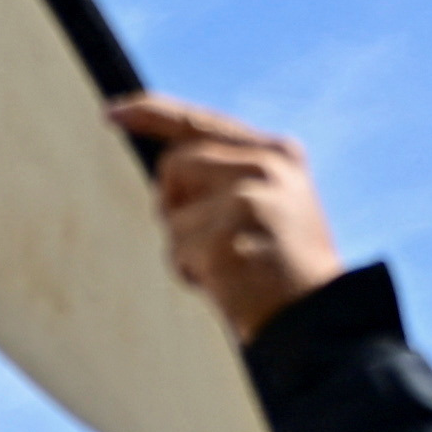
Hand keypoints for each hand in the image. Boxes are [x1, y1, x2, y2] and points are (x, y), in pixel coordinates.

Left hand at [107, 93, 342, 342]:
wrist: (319, 317)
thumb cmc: (286, 269)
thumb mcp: (271, 204)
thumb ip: (229, 177)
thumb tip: (170, 170)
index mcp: (277, 153)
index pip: (201, 122)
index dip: (151, 114)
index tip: (112, 113)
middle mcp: (264, 166)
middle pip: (174, 164)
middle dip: (174, 205)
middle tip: (212, 242)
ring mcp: (245, 199)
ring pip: (171, 213)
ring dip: (185, 246)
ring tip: (230, 265)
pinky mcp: (224, 237)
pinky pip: (176, 251)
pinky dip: (191, 274)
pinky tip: (228, 284)